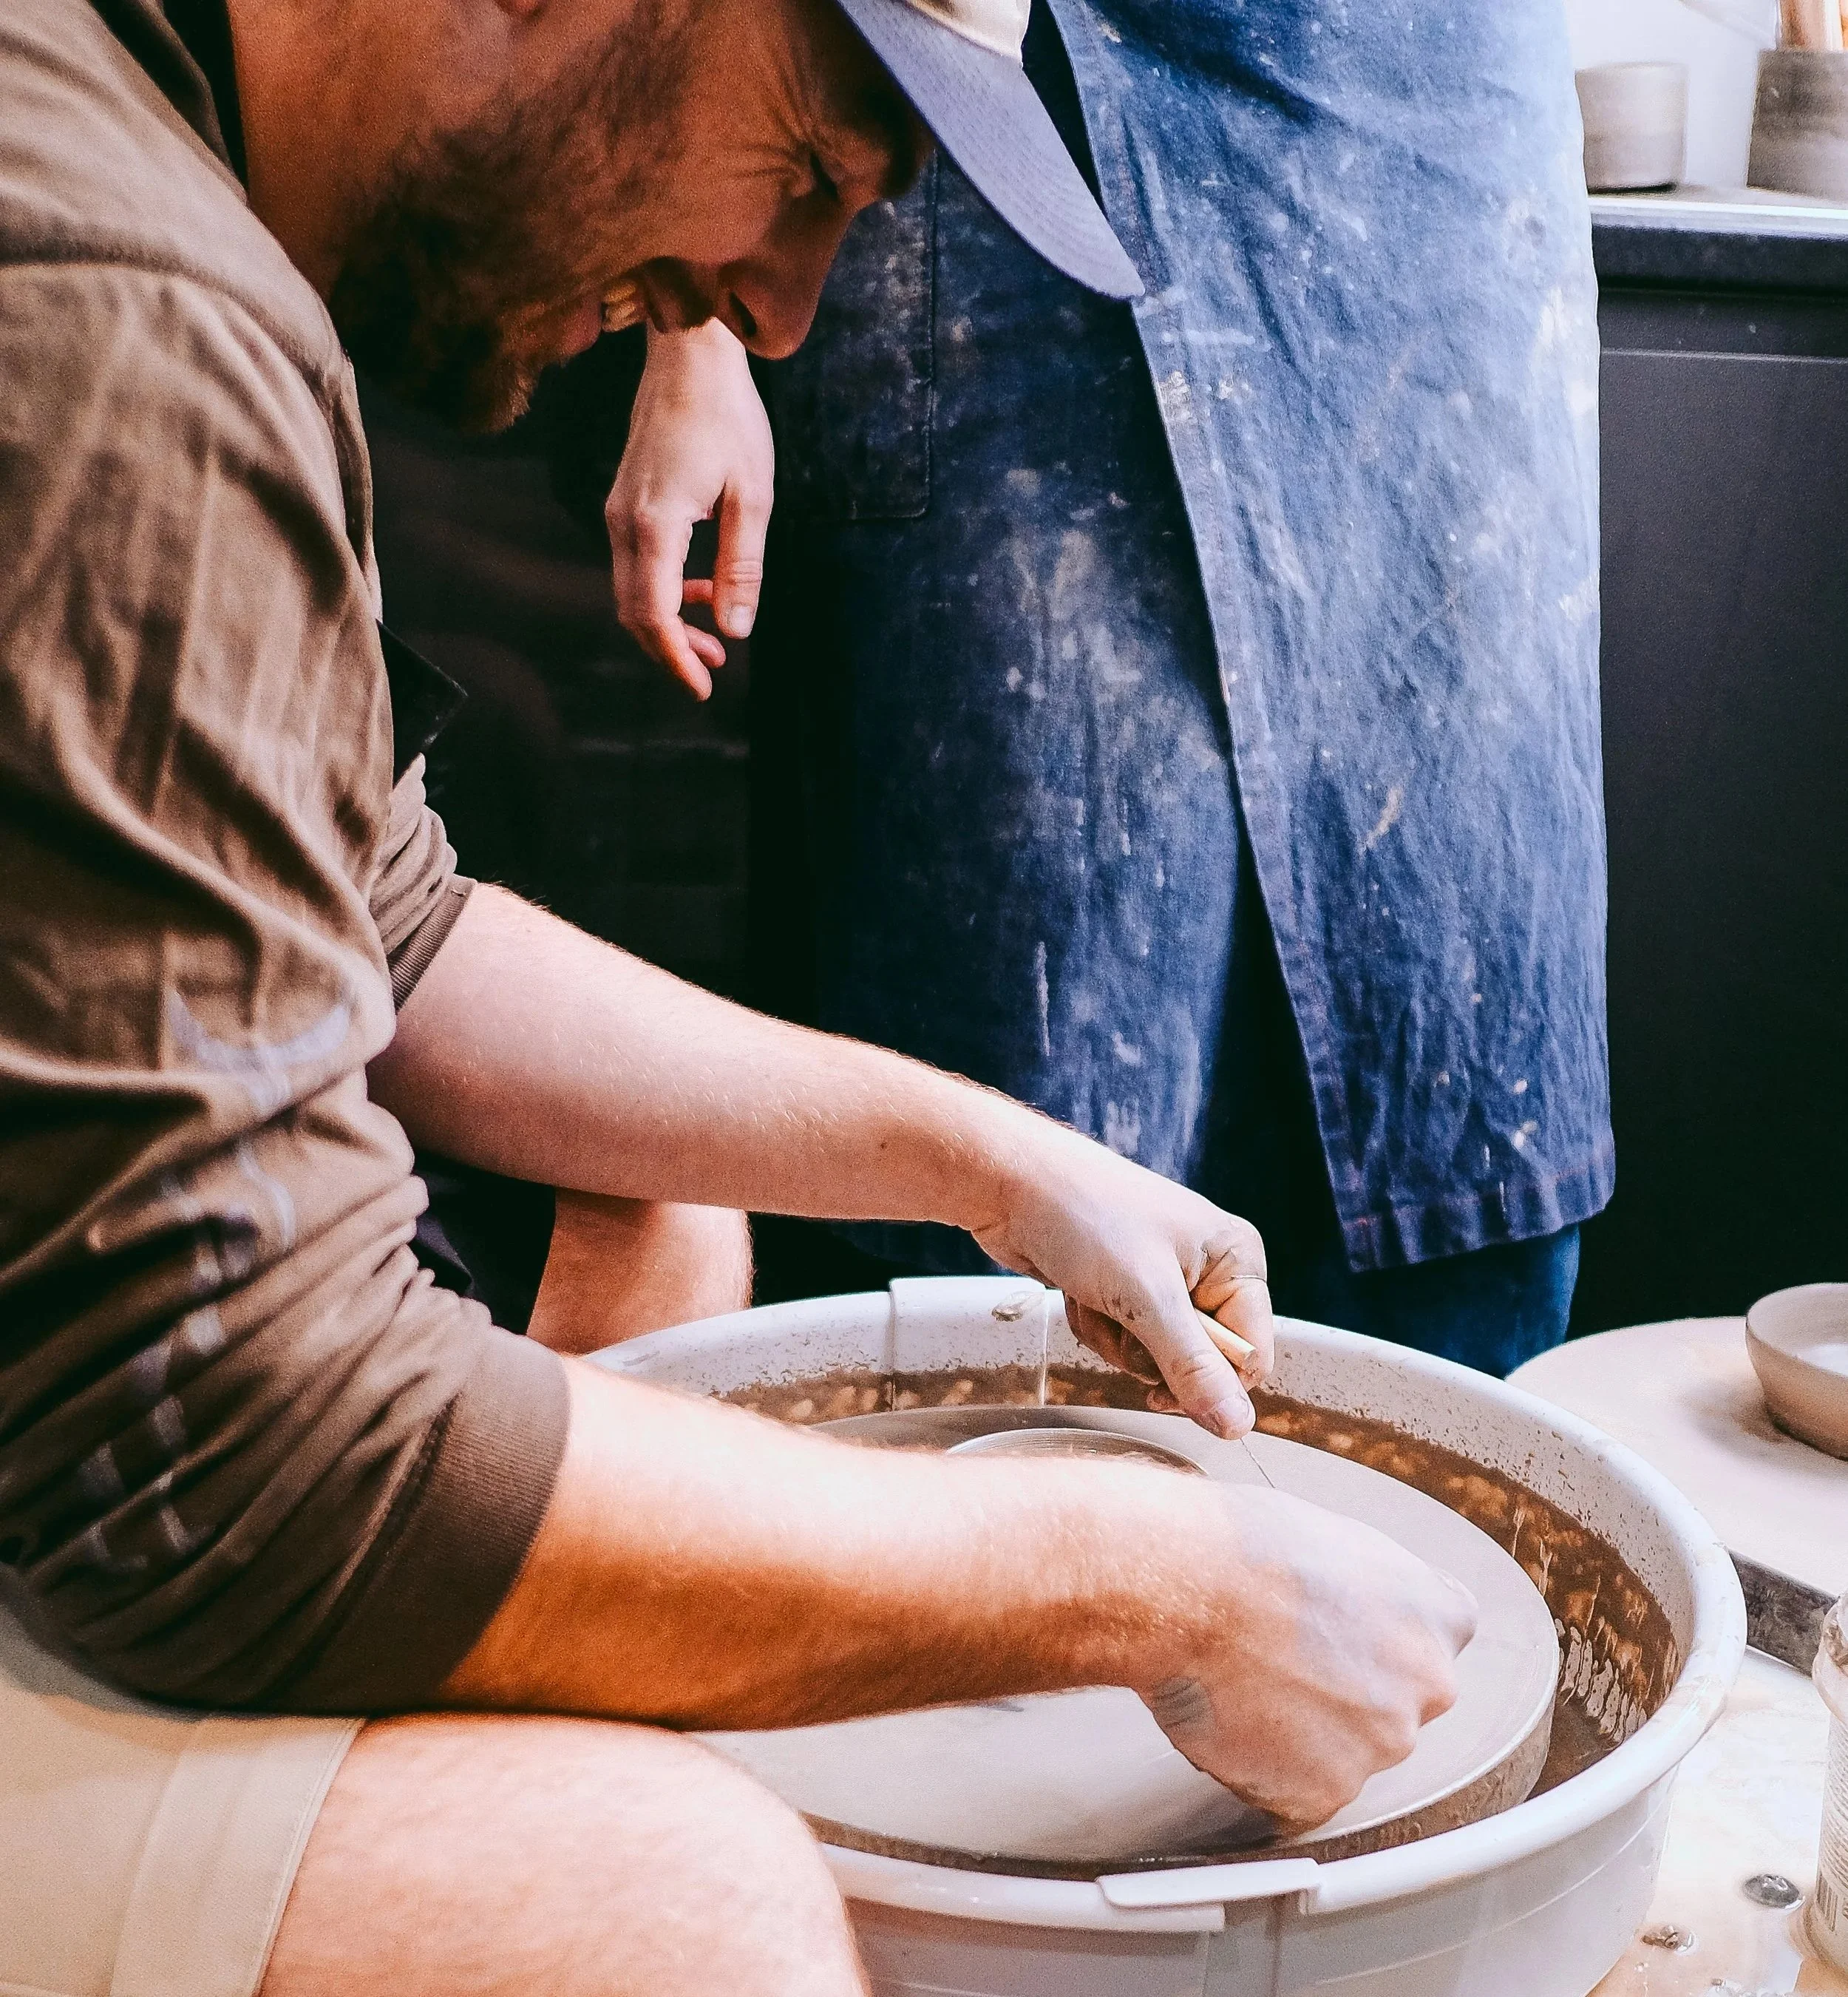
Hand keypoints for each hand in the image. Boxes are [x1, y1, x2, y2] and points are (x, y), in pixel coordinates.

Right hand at [607, 322, 772, 698]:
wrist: (690, 356)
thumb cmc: (728, 418)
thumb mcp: (753, 497)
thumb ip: (742, 566)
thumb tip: (737, 630)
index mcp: (654, 524)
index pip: (653, 614)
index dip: (675, 658)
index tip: (702, 687)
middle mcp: (624, 522)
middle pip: (634, 611)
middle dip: (671, 650)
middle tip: (712, 674)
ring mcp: (619, 511)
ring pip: (632, 592)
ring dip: (670, 623)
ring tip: (715, 641)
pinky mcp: (625, 502)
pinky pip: (637, 565)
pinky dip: (666, 591)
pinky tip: (704, 593)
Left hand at [968, 1127, 1274, 1438]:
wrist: (1011, 1182)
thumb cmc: (1084, 1219)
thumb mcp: (1145, 1298)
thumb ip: (1193, 1366)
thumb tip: (1238, 1427)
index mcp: (1235, 1260)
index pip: (1250, 1357)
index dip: (1209, 1384)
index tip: (1160, 1390)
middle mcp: (1208, 1271)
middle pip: (1199, 1364)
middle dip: (1147, 1353)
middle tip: (1118, 1314)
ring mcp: (1165, 1281)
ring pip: (1155, 1359)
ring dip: (1114, 1340)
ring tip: (1092, 1293)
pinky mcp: (1125, 1290)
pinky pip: (1122, 1342)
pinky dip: (1095, 1326)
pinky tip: (1077, 1291)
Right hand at [1143, 1488, 1476, 1828]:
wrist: (1189, 1589)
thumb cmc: (1245, 1546)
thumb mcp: (1335, 1536)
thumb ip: (1371, 1587)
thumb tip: (1351, 1603)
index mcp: (1438, 1614)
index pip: (1437, 1641)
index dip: (1384, 1642)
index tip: (1348, 1639)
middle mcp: (1428, 1686)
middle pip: (1391, 1705)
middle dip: (1342, 1694)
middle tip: (1277, 1661)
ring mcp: (1381, 1746)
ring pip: (1342, 1753)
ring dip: (1299, 1736)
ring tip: (1240, 1685)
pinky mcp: (1325, 1792)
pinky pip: (1294, 1794)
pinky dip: (1261, 1770)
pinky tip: (1229, 1722)